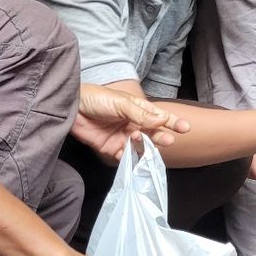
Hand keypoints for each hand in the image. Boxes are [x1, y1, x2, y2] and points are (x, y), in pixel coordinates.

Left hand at [72, 84, 190, 160]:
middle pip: (154, 134)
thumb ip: (141, 115)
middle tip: (168, 140)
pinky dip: (130, 157)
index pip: (160, 117)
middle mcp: (134, 125)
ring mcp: (123, 137)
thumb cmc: (96, 98)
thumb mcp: (121, 103)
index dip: (173, 122)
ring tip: (140, 140)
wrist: (70, 107)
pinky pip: (125, 157)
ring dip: (145, 146)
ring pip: (142, 147)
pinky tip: (130, 152)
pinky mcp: (111, 149)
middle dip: (162, 137)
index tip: (185, 128)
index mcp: (139, 110)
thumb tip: (161, 121)